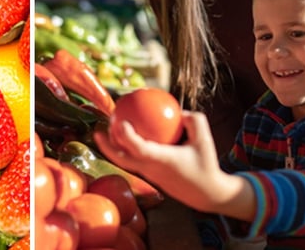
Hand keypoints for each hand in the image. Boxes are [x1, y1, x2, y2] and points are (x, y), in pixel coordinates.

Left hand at [94, 111, 252, 218]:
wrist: (206, 194)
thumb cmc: (206, 164)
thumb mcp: (205, 139)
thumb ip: (193, 120)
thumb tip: (178, 110)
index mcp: (162, 160)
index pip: (139, 149)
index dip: (126, 136)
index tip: (120, 122)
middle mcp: (151, 169)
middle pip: (121, 160)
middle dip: (106, 147)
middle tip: (97, 131)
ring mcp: (149, 175)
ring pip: (125, 162)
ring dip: (113, 149)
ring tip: (107, 132)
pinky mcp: (150, 178)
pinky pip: (134, 162)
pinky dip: (128, 151)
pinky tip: (130, 138)